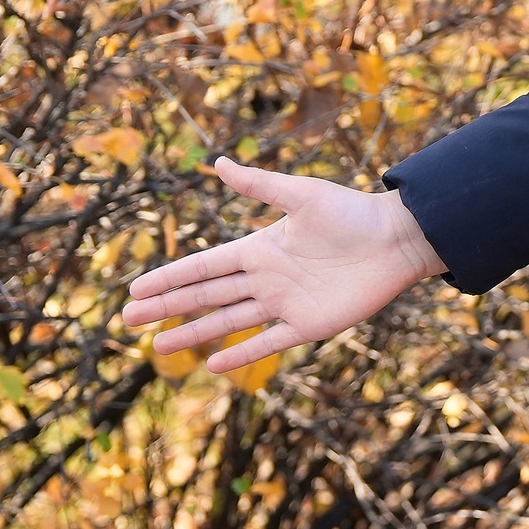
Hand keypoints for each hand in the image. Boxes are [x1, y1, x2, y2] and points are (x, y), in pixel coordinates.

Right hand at [123, 158, 444, 369]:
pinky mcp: (309, 325)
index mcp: (260, 248)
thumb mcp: (302, 195)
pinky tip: (213, 367)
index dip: (170, 278)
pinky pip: (268, 342)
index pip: (204, 267)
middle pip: (207, 296)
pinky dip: (241, 354)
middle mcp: (267, 278)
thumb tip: (219, 162)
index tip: (135, 288)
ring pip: (229, 322)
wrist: (400, 239)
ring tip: (158, 347)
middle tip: (128, 320)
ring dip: (194, 334)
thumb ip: (260, 185)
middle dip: (167, 308)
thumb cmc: (353, 213)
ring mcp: (285, 303)